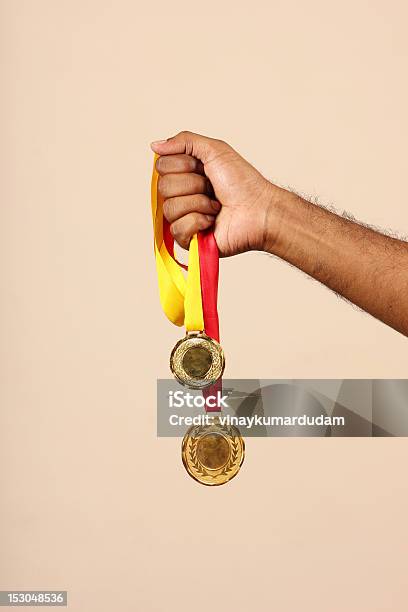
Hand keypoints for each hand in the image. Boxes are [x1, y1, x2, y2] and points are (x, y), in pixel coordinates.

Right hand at [151, 131, 279, 256]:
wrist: (259, 210)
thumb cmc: (243, 183)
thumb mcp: (215, 150)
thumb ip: (184, 141)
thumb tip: (154, 145)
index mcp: (184, 174)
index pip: (161, 166)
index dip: (183, 165)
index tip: (204, 168)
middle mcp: (181, 195)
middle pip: (163, 187)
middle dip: (193, 185)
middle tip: (212, 188)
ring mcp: (183, 218)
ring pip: (170, 208)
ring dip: (199, 204)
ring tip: (216, 206)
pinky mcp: (188, 239)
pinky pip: (177, 229)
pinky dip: (198, 222)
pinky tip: (212, 222)